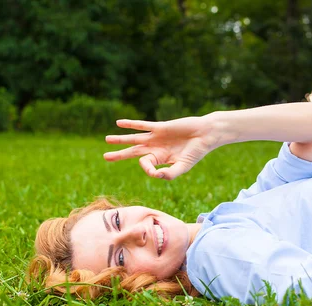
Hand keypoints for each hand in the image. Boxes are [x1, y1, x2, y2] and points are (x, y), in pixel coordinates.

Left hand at [104, 116, 218, 179]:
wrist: (205, 134)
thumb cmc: (196, 152)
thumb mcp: (183, 167)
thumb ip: (169, 174)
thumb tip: (154, 175)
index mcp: (161, 159)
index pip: (146, 165)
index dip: (147, 169)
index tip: (156, 171)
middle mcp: (155, 148)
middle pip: (133, 152)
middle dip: (119, 155)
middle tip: (105, 157)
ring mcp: (156, 137)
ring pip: (134, 139)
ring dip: (120, 139)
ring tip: (107, 140)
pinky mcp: (159, 127)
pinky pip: (142, 125)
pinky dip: (131, 124)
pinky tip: (119, 123)